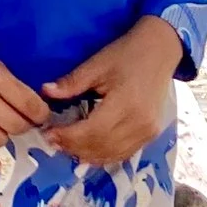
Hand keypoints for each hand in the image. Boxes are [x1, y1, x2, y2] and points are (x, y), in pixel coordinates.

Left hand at [44, 15, 181, 164]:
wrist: (160, 51)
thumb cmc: (127, 54)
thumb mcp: (97, 64)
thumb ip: (72, 82)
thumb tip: (46, 91)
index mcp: (125, 104)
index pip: (92, 131)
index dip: (68, 136)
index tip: (49, 134)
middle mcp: (140, 123)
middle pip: (101, 146)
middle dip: (73, 147)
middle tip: (53, 142)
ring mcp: (148, 131)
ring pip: (113, 154)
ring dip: (87, 154)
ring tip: (66, 147)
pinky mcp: (151, 134)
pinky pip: (124, 153)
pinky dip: (104, 155)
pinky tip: (88, 150)